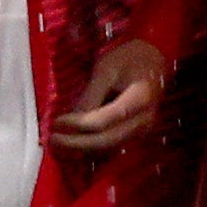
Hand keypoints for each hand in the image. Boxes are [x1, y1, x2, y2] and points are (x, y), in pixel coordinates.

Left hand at [49, 40, 170, 156]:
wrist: (154, 59)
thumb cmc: (129, 58)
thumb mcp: (106, 69)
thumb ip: (90, 95)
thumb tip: (69, 121)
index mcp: (139, 100)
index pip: (102, 122)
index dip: (76, 125)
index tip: (55, 122)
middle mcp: (144, 121)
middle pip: (106, 141)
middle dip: (76, 143)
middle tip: (52, 139)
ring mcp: (142, 130)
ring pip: (108, 147)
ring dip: (82, 148)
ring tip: (59, 143)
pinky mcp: (137, 133)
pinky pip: (112, 145)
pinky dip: (92, 146)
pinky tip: (74, 142)